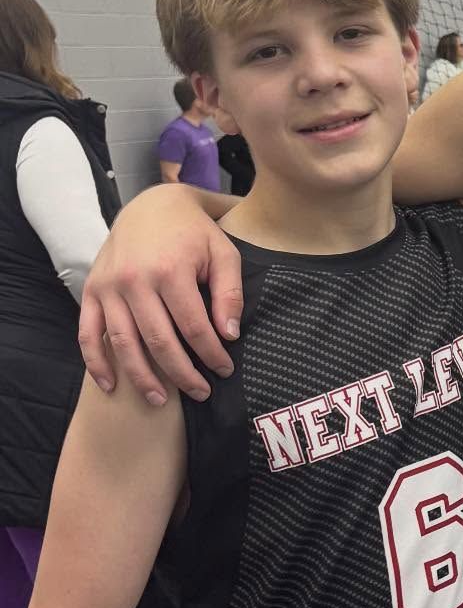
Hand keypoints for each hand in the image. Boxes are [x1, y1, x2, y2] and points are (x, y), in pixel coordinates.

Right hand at [78, 188, 241, 403]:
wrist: (151, 206)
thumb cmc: (195, 233)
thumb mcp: (224, 253)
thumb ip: (229, 293)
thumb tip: (229, 334)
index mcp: (171, 270)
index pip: (194, 327)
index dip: (211, 354)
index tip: (225, 369)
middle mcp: (135, 280)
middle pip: (158, 341)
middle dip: (182, 373)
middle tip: (201, 393)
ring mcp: (108, 287)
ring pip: (123, 343)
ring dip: (141, 377)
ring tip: (160, 401)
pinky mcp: (91, 291)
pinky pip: (87, 333)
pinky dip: (96, 363)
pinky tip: (111, 386)